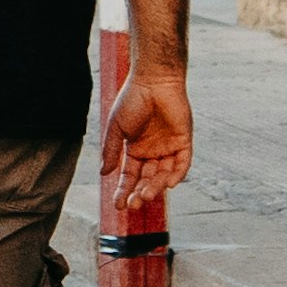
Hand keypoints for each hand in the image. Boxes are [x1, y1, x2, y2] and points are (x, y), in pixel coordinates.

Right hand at [101, 56, 192, 191]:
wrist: (153, 81)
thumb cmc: (131, 100)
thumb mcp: (116, 128)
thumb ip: (112, 151)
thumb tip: (103, 173)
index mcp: (135, 149)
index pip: (130, 176)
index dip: (124, 190)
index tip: (118, 205)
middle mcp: (152, 152)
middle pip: (147, 179)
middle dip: (140, 192)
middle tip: (134, 204)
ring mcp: (168, 147)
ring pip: (163, 175)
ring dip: (156, 187)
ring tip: (146, 195)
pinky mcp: (183, 141)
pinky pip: (182, 163)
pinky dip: (177, 174)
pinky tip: (169, 183)